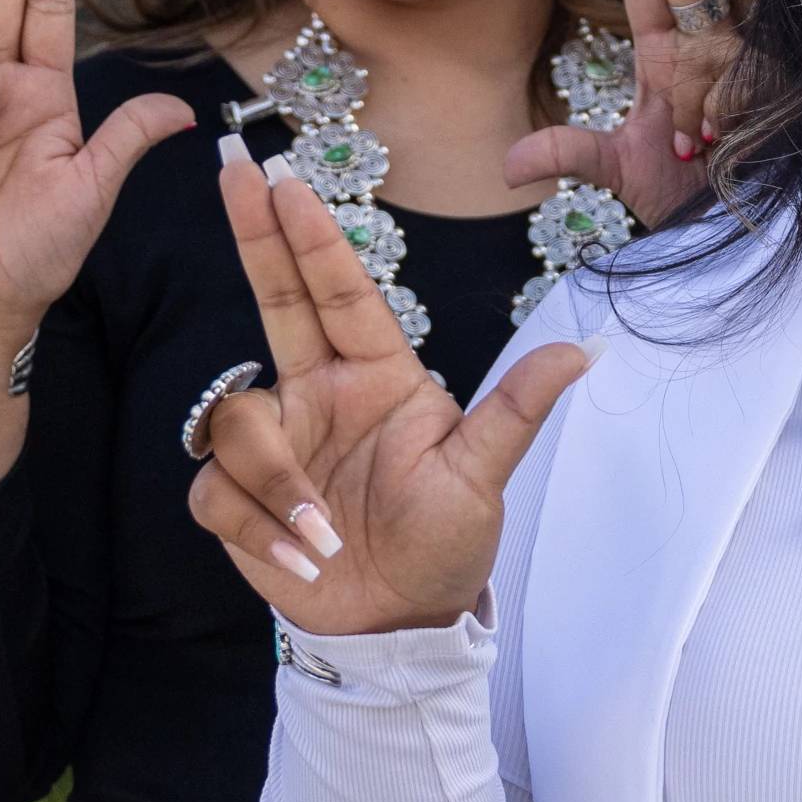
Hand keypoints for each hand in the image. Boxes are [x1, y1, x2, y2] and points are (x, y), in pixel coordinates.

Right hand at [184, 155, 586, 634]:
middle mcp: (321, 394)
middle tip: (233, 173)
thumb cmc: (445, 546)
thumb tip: (585, 349)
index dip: (311, 237)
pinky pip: (216, 487)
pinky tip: (300, 559)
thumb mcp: (483, 477)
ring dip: (278, 481)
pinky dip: (258, 527)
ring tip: (325, 535)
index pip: (340, 293)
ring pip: (239, 420)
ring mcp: (278, 442)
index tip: (283, 180)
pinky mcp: (239, 497)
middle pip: (276, 302)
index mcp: (379, 378)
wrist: (400, 627)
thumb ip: (517, 409)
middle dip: (255, 239)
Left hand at [502, 0, 747, 228]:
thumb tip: (506, 166)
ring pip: (711, 46)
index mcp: (664, 53)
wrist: (734, 236)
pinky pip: (738, 88)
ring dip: (694, 94)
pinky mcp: (772, 91)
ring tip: (694, 144)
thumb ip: (568, 154)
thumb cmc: (684, 197)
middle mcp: (706, 46)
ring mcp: (742, 65)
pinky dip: (722, 115)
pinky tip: (720, 146)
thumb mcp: (618, 171)